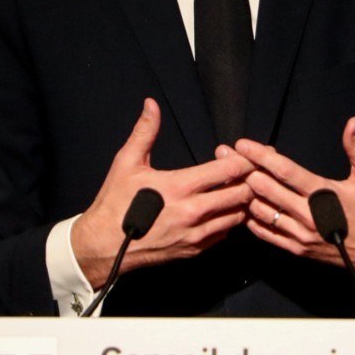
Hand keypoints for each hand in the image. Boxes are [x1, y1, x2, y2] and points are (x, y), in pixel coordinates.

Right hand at [71, 98, 255, 287]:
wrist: (104, 246)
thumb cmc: (115, 202)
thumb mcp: (127, 162)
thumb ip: (145, 132)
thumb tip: (152, 104)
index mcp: (179, 187)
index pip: (228, 171)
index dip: (244, 160)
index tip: (250, 153)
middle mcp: (193, 213)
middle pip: (241, 195)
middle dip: (250, 180)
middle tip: (250, 170)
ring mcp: (196, 235)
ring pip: (237, 216)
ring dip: (241, 201)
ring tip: (237, 187)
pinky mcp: (194, 250)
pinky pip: (225, 233)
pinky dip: (229, 219)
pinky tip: (222, 208)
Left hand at [231, 117, 354, 285]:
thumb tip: (352, 122)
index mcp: (324, 194)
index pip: (285, 172)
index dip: (261, 156)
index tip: (243, 144)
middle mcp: (308, 215)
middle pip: (266, 190)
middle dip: (244, 170)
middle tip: (225, 155)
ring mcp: (300, 235)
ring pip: (261, 212)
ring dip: (244, 194)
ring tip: (229, 177)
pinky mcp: (297, 249)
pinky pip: (267, 233)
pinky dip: (251, 219)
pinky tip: (242, 205)